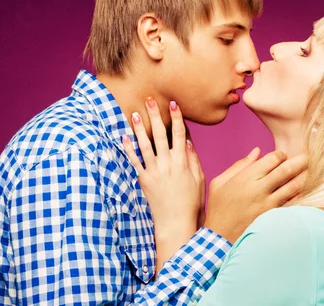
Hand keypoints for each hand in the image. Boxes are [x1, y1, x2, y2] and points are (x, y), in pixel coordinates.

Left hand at [122, 98, 203, 271]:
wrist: (175, 223)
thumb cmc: (190, 202)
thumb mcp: (198, 179)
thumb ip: (193, 159)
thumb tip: (188, 141)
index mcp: (182, 162)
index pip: (179, 135)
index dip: (177, 118)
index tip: (173, 104)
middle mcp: (167, 164)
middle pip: (160, 135)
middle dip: (155, 116)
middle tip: (150, 100)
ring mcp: (154, 172)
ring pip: (145, 145)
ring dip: (139, 128)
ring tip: (134, 114)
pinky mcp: (143, 180)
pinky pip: (134, 161)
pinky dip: (129, 148)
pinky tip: (124, 137)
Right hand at [204, 150, 307, 243]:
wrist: (220, 238)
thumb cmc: (218, 209)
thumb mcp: (220, 183)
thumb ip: (239, 165)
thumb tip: (257, 151)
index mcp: (246, 178)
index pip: (272, 159)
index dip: (280, 155)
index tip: (282, 156)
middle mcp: (259, 189)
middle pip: (286, 170)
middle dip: (300, 161)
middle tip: (308, 157)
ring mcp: (268, 204)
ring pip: (293, 187)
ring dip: (304, 177)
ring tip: (312, 171)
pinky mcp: (273, 217)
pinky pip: (292, 203)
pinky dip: (300, 196)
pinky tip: (306, 191)